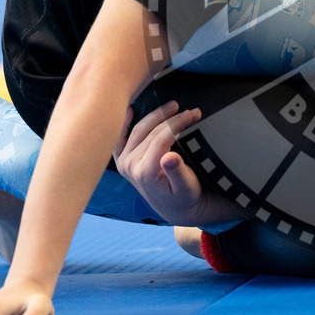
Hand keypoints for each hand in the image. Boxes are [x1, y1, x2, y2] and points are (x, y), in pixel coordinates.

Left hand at [113, 101, 239, 227]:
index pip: (161, 138)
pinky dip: (125, 123)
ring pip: (139, 129)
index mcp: (145, 172)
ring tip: (174, 106)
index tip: (194, 113)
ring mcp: (124, 162)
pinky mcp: (123, 159)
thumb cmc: (184, 197)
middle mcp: (129, 166)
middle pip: (151, 132)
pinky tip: (131, 110)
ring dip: (157, 115)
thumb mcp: (186, 187)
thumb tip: (170, 157)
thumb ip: (177, 172)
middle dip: (173, 118)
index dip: (179, 123)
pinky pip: (120, 138)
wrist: (174, 208)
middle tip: (192, 111)